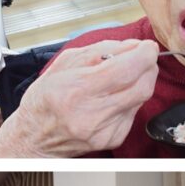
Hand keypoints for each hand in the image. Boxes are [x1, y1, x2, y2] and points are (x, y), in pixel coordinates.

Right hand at [0, 40, 159, 156]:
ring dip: (141, 81)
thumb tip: (132, 46)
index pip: (124, 71)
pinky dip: (131, 98)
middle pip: (141, 87)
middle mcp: (92, 114)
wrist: (36, 137)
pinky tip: (117, 95)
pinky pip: (133, 112)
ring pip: (141, 99)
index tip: (147, 47)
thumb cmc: (46, 99)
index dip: (143, 55)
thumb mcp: (63, 65)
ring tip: (127, 73)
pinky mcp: (113, 139)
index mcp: (76, 91)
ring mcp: (105, 130)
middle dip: (148, 67)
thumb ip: (100, 51)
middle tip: (143, 57)